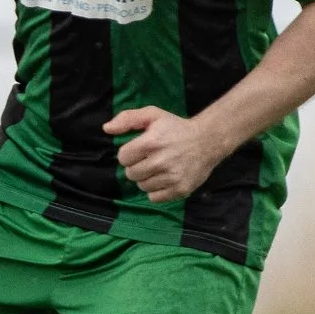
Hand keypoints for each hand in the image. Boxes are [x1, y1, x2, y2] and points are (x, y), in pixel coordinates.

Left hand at [104, 107, 226, 203]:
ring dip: (147, 179)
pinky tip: (165, 178)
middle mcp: (161, 162)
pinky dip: (157, 190)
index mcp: (151, 143)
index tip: (140, 149)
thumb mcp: (152, 115)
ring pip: (142, 187)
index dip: (129, 154)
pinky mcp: (180, 190)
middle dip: (137, 167)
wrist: (208, 140)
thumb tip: (106, 128)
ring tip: (159, 168)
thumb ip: (127, 119)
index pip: (123, 158)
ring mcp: (172, 178)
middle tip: (150, 159)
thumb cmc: (176, 127)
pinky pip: (155, 198)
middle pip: (131, 174)